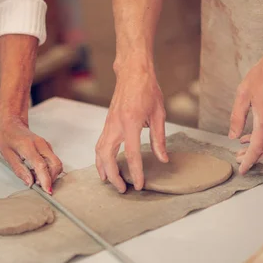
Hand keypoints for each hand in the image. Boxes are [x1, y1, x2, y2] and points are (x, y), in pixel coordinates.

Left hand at [0, 115, 62, 192]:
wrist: (10, 123)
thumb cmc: (6, 137)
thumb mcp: (7, 155)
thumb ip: (19, 170)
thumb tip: (30, 183)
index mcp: (28, 146)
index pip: (41, 165)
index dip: (46, 179)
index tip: (47, 191)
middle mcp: (41, 144)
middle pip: (55, 164)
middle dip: (51, 179)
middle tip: (40, 186)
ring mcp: (46, 145)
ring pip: (56, 163)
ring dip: (50, 174)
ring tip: (36, 178)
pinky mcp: (47, 147)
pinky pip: (53, 161)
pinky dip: (49, 170)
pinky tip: (38, 172)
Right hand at [95, 61, 167, 192]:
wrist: (133, 73)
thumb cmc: (147, 89)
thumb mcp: (159, 114)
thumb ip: (159, 138)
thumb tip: (162, 158)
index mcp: (131, 123)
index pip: (131, 154)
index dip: (136, 172)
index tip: (139, 185)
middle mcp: (116, 125)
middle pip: (108, 157)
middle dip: (113, 176)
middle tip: (123, 189)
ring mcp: (109, 124)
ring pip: (99, 151)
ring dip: (103, 169)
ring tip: (109, 181)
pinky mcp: (107, 123)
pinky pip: (99, 144)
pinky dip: (101, 158)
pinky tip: (105, 165)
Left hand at [229, 41, 262, 173]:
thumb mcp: (243, 94)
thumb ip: (237, 117)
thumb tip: (233, 136)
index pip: (257, 148)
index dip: (249, 161)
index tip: (242, 169)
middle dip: (253, 157)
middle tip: (239, 158)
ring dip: (258, 147)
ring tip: (242, 146)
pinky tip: (253, 132)